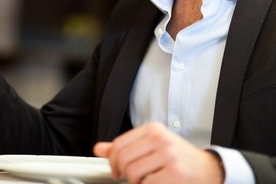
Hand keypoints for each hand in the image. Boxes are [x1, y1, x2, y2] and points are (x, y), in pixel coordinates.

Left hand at [93, 122, 224, 183]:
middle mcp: (160, 138)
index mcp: (153, 129)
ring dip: (137, 182)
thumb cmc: (179, 159)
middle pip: (124, 159)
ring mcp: (168, 155)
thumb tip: (98, 149)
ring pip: (133, 172)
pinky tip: (158, 183)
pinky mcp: (175, 172)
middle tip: (133, 179)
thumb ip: (125, 148)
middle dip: (125, 174)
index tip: (116, 170)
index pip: (119, 144)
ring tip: (148, 181)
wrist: (209, 170)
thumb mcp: (152, 147)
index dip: (113, 161)